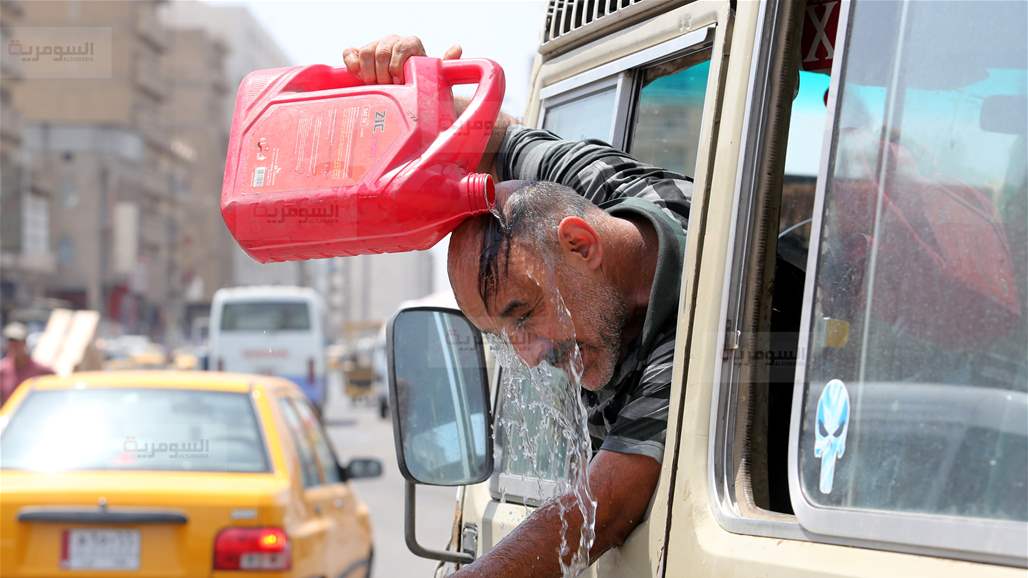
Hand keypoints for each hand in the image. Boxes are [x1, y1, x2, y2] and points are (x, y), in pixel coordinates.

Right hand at [343, 35, 462, 84]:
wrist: (409, 91)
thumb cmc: (423, 84)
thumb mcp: (436, 76)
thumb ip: (447, 62)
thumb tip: (457, 48)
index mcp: (411, 44)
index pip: (402, 47)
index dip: (398, 65)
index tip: (399, 82)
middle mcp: (393, 42)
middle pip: (382, 51)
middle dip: (383, 74)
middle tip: (388, 89)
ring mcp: (376, 47)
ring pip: (366, 52)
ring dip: (369, 73)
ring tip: (376, 87)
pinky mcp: (360, 55)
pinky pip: (350, 52)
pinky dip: (351, 63)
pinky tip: (357, 75)